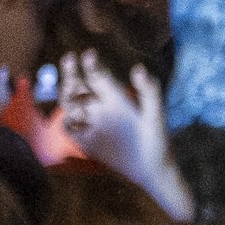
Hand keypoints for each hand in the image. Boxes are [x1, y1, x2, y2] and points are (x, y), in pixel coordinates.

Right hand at [53, 51, 193, 221]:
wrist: (152, 170)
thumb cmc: (158, 141)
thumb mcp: (156, 115)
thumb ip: (150, 92)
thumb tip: (137, 67)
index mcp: (116, 97)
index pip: (98, 75)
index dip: (91, 64)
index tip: (88, 54)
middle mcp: (101, 107)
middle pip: (79, 86)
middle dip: (71, 72)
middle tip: (69, 60)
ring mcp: (92, 123)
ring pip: (70, 104)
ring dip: (66, 95)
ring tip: (70, 91)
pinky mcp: (86, 141)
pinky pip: (69, 128)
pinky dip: (67, 122)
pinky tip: (73, 119)